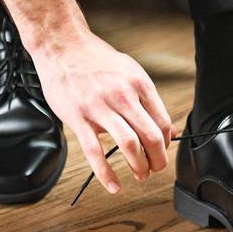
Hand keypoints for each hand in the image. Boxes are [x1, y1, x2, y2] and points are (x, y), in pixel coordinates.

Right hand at [0, 0, 173, 194]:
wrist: (63, 47)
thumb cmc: (97, 61)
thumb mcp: (131, 72)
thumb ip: (150, 100)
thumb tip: (169, 129)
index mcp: (139, 84)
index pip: (163, 122)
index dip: (166, 143)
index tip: (162, 151)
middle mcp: (123, 95)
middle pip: (151, 136)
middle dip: (158, 159)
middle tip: (156, 168)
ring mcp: (100, 107)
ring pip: (128, 145)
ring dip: (139, 166)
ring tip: (140, 174)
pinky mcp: (79, 118)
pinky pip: (95, 152)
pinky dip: (107, 174)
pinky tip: (114, 185)